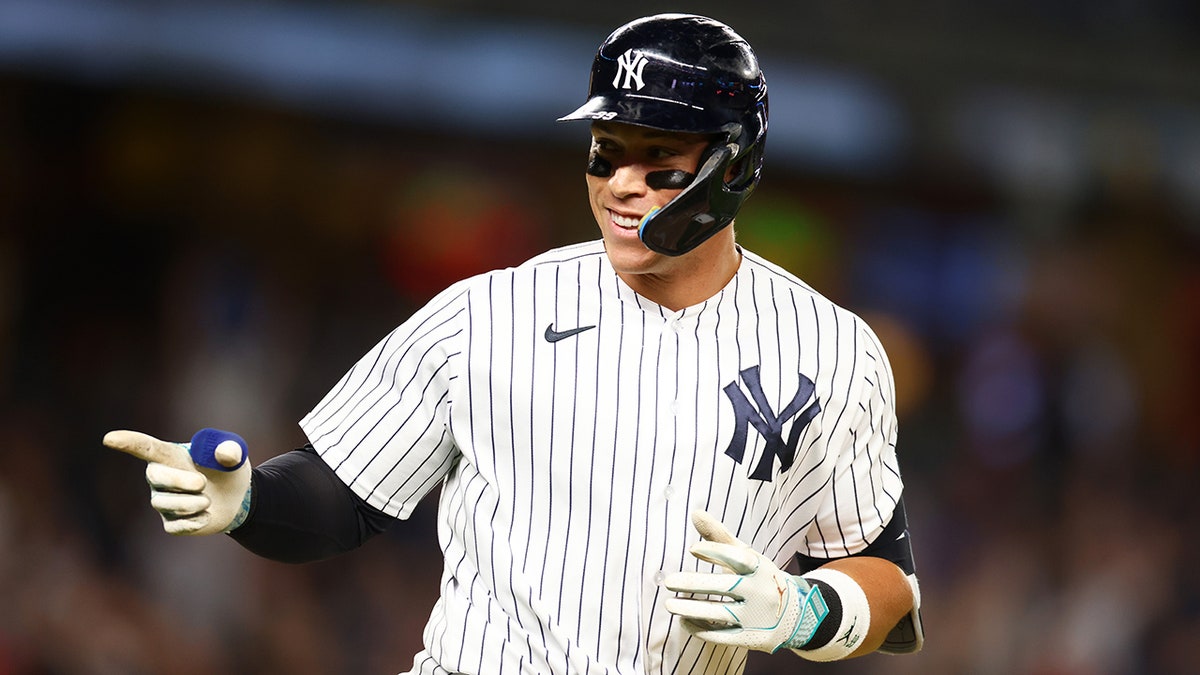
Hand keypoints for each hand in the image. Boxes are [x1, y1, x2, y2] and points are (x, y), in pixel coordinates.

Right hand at [104, 428, 251, 535]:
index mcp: (171, 456)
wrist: (238, 498)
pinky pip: (175, 526)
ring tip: (208, 500)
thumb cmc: (227, 470)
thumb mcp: (235, 455)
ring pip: (166, 504)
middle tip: (203, 483)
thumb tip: (224, 454)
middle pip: (156, 477)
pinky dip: (196, 522)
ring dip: (194, 503)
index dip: (128, 442)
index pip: (145, 447)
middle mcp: (160, 478)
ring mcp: (162, 501)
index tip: (109, 438)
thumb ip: (230, 450)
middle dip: (179, 481)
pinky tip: (206, 516)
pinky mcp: (170, 523)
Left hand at [663, 510, 828, 652]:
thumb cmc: (760, 579)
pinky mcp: (753, 638)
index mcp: (760, 568)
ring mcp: (757, 617)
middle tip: (668, 581)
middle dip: (693, 584)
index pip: (738, 557)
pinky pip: (722, 636)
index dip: (715, 550)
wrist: (794, 615)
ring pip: (720, 614)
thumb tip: (695, 513)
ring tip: (669, 604)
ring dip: (691, 609)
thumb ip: (719, 536)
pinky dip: (700, 629)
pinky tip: (684, 621)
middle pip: (725, 586)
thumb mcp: (746, 556)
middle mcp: (761, 591)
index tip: (692, 549)